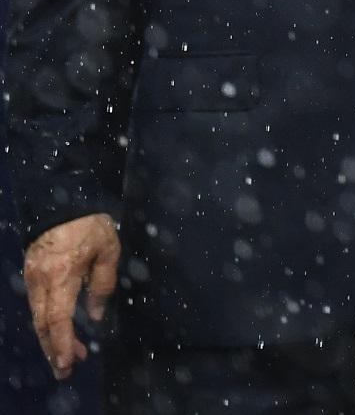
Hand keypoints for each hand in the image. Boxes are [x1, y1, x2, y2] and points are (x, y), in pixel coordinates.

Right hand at [24, 213, 118, 379]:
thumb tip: (94, 316)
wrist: (62, 200)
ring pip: (37, 317)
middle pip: (43, 325)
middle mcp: (41, 281)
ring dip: (52, 338)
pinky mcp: (29, 274)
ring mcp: (32, 278)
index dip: (62, 343)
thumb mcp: (108, 251)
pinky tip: (60, 330)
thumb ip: (102, 285)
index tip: (67, 362)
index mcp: (62, 276)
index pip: (58, 319)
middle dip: (54, 349)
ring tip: (71, 355)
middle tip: (68, 370)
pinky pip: (36, 305)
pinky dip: (47, 322)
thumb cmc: (91, 224)